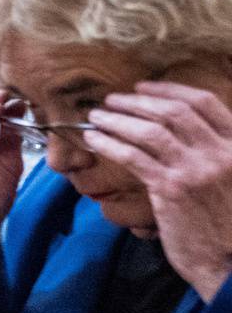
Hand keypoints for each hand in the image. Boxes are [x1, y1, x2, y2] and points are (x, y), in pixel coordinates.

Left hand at [87, 81, 231, 301]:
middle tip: (113, 99)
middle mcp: (221, 153)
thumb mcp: (231, 181)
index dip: (170, 89)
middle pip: (174, 111)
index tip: (144, 87)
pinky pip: (134, 156)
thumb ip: (213, 155)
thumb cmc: (229, 226)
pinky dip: (111, 143)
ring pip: (151, 130)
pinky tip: (95, 140)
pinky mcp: (172, 189)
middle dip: (138, 101)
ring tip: (97, 116)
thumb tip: (179, 135)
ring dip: (119, 118)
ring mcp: (196, 170)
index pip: (205, 103)